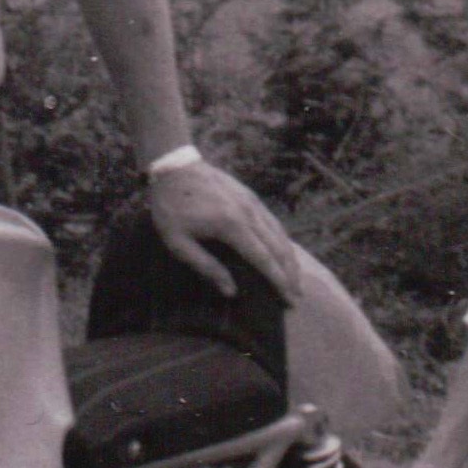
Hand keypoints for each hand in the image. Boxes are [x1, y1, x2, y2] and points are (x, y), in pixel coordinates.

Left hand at [146, 160, 305, 303]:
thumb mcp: (178, 243)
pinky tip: (283, 252)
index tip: (290, 299)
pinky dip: (283, 240)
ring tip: (296, 280)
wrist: (172, 168)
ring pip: (280, 233)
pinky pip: (273, 221)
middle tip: (297, 297)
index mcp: (231, 225)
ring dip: (290, 258)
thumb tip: (231, 292)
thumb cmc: (170, 208)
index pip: (263, 259)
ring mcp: (252, 202)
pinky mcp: (250, 196)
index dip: (278, 281)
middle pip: (278, 247)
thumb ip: (206, 267)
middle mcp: (248, 212)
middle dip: (291, 274)